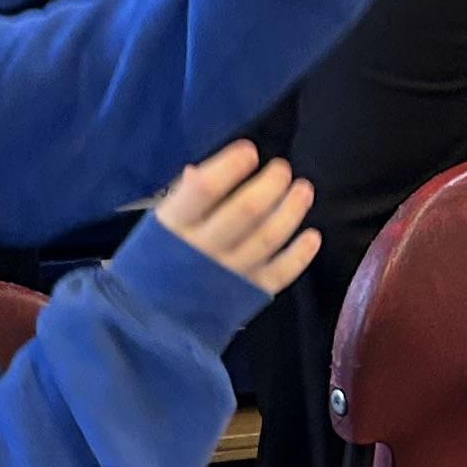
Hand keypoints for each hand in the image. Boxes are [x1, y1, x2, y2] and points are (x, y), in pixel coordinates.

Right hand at [152, 142, 317, 300]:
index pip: (205, 188)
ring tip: (303, 190)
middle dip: (270, 184)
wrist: (154, 314)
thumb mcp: (160, 223)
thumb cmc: (159, 256)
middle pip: (245, 210)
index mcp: (175, 224)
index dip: (231, 166)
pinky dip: (300, 255)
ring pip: (268, 238)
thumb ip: (181, 197)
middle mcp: (202, 249)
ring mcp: (229, 273)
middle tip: (283, 169)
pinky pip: (280, 273)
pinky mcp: (248, 293)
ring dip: (291, 211)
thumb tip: (197, 170)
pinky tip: (312, 235)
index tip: (249, 151)